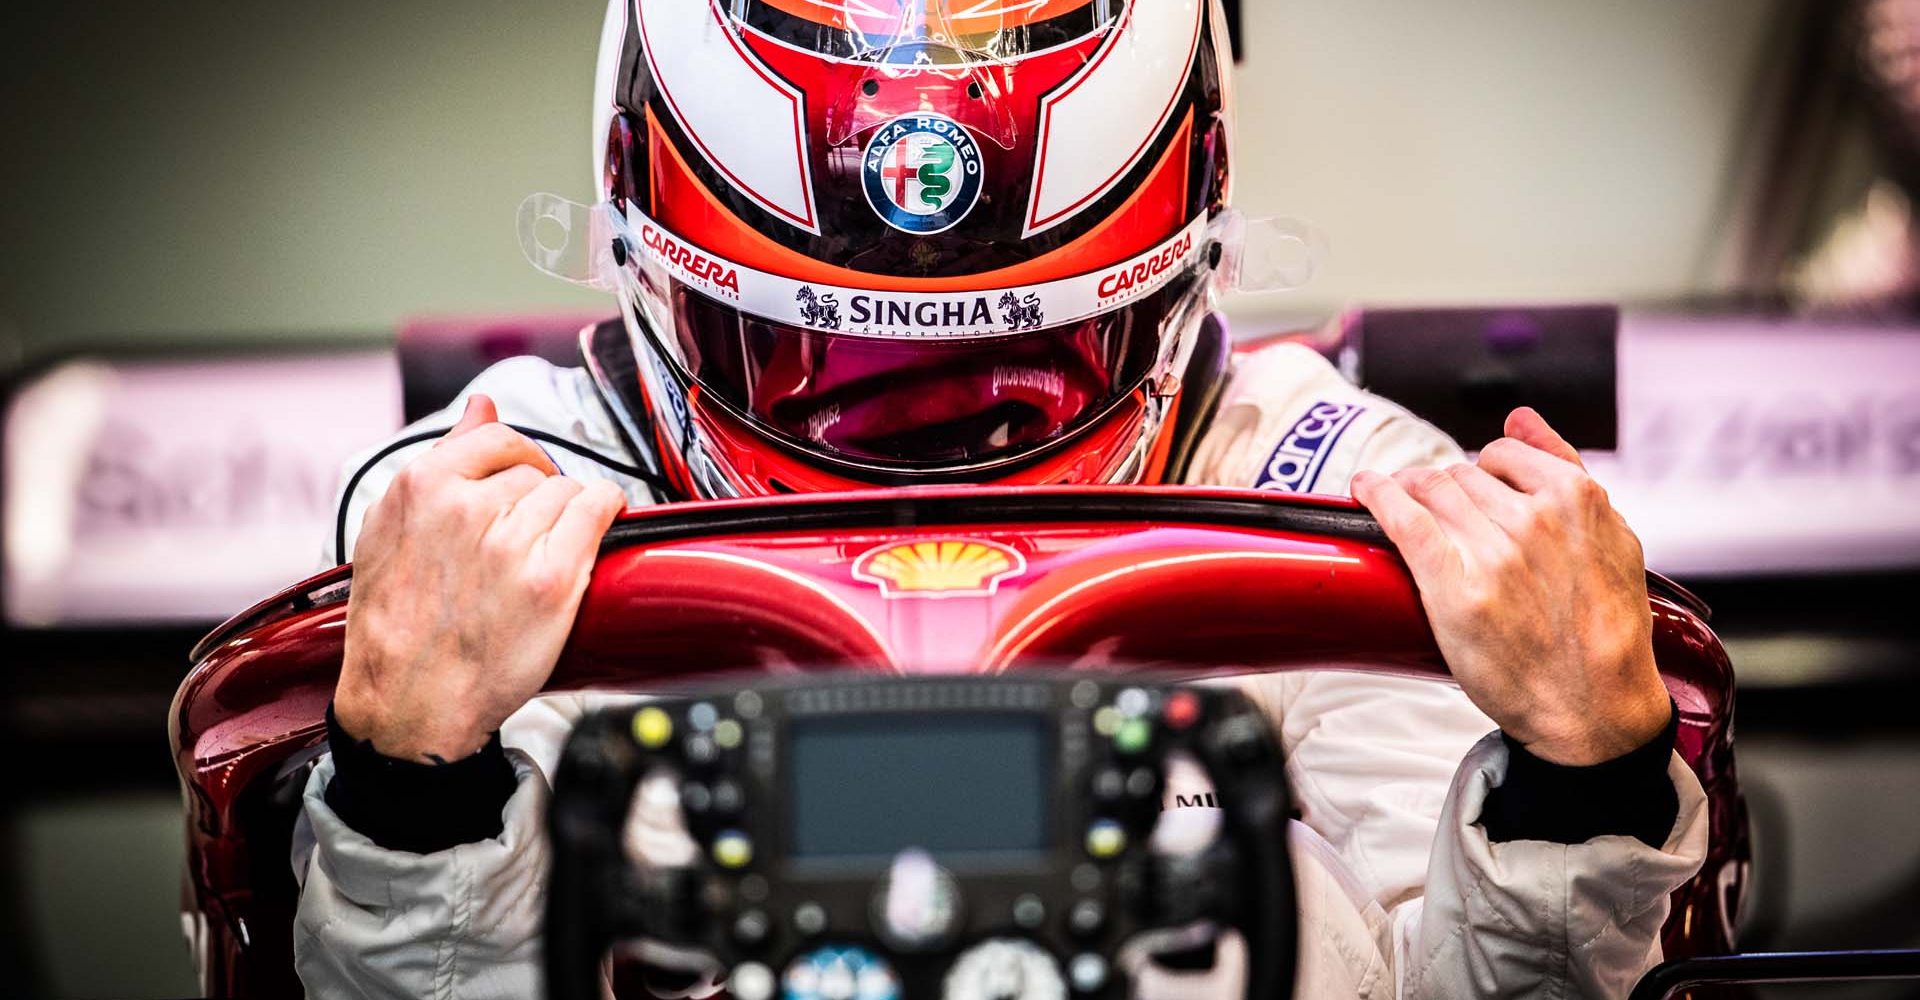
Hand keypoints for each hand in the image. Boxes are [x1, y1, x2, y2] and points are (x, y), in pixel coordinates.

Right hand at [334, 395, 627, 761]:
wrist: (408, 702)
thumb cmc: (398, 624)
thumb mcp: (391, 528)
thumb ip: (443, 458)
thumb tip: (480, 404)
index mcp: (422, 486)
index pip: (496, 436)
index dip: (516, 462)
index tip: (520, 484)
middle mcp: (466, 506)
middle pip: (534, 470)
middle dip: (536, 499)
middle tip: (523, 541)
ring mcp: (510, 541)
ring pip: (567, 492)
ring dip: (566, 518)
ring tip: (540, 558)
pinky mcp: (550, 577)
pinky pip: (599, 509)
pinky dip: (606, 514)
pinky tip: (597, 532)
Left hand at [1351, 407, 1669, 765]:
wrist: (1594, 707)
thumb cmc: (1603, 628)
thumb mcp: (1613, 537)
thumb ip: (1565, 468)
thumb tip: (1519, 416)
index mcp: (1575, 499)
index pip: (1502, 454)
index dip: (1483, 473)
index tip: (1475, 494)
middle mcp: (1533, 519)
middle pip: (1461, 475)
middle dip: (1448, 491)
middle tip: (1443, 519)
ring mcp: (1492, 552)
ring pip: (1431, 492)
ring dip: (1412, 493)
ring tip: (1403, 504)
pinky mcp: (1454, 587)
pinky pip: (1404, 519)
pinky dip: (1378, 495)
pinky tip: (1365, 488)